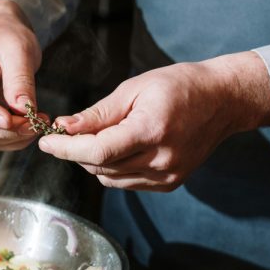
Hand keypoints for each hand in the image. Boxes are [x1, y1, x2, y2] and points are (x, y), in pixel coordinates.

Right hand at [0, 0, 47, 150]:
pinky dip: (12, 139)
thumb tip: (23, 108)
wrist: (4, 37)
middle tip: (35, 124)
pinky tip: (31, 127)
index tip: (9, 120)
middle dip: (4, 129)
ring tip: (38, 124)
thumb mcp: (18, 48)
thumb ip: (19, 78)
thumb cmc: (6, 35)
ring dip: (11, 137)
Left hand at [39, 51, 269, 190]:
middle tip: (66, 133)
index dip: (66, 149)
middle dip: (76, 151)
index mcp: (151, 130)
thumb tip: (65, 127)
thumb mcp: (135, 88)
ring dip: (93, 161)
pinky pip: (126, 182)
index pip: (97, 151)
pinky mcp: (170, 183)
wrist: (223, 101)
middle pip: (100, 167)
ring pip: (110, 179)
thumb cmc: (179, 85)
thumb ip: (98, 114)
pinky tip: (117, 148)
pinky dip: (112, 168)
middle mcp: (161, 159)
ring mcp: (167, 176)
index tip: (46, 142)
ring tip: (95, 136)